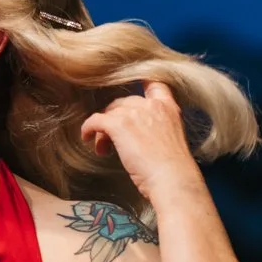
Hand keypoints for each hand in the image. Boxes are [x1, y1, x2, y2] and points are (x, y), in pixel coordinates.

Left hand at [79, 82, 200, 203]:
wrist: (172, 179)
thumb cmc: (173, 170)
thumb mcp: (171, 140)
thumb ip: (157, 129)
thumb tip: (138, 135)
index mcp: (168, 108)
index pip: (153, 82)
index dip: (139, 82)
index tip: (130, 89)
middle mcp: (151, 105)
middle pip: (124, 102)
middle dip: (116, 118)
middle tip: (113, 140)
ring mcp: (135, 113)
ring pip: (109, 112)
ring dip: (104, 129)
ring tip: (103, 148)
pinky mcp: (120, 125)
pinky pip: (96, 120)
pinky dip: (89, 128)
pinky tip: (88, 138)